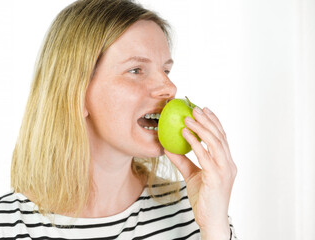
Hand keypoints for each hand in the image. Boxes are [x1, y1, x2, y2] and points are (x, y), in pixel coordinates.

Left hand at [165, 106, 236, 239]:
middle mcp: (229, 164)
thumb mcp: (192, 175)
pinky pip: (205, 155)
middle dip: (207, 120)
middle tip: (195, 108)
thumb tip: (168, 147)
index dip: (214, 122)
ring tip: (189, 118)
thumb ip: (183, 161)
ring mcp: (225, 170)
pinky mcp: (216, 177)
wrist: (210, 220)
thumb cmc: (204, 198)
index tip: (204, 110)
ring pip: (215, 142)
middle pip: (220, 136)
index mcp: (226, 163)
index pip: (222, 137)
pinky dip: (194, 142)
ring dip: (201, 127)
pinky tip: (184, 134)